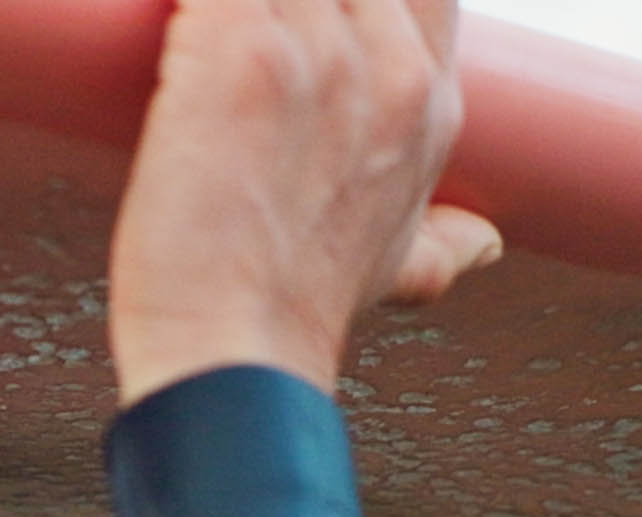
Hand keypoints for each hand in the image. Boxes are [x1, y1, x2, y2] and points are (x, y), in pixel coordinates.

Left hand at [106, 0, 505, 404]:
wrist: (236, 357)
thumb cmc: (288, 315)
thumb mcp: (393, 269)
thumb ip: (439, 244)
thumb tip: (481, 244)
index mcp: (426, 103)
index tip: (304, 23)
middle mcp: (387, 65)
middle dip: (278, 3)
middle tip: (237, 35)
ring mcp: (320, 53)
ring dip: (230, 6)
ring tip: (202, 32)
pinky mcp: (242, 51)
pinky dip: (181, 0)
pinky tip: (160, 17)